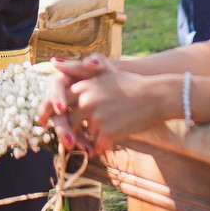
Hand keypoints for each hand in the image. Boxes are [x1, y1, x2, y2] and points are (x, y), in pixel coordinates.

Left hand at [52, 57, 175, 156]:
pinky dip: (100, 148)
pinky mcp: (109, 132)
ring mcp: (97, 117)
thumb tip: (53, 62)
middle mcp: (87, 101)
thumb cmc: (131, 85)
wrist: (157, 96)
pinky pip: (97, 146)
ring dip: (88, 140)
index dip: (58, 116)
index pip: (59, 104)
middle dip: (72, 132)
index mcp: (83, 87)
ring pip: (85, 136)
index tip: (54, 123)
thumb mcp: (104, 73)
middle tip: (74, 138)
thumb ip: (78, 70)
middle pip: (69, 123)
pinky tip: (105, 145)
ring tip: (98, 138)